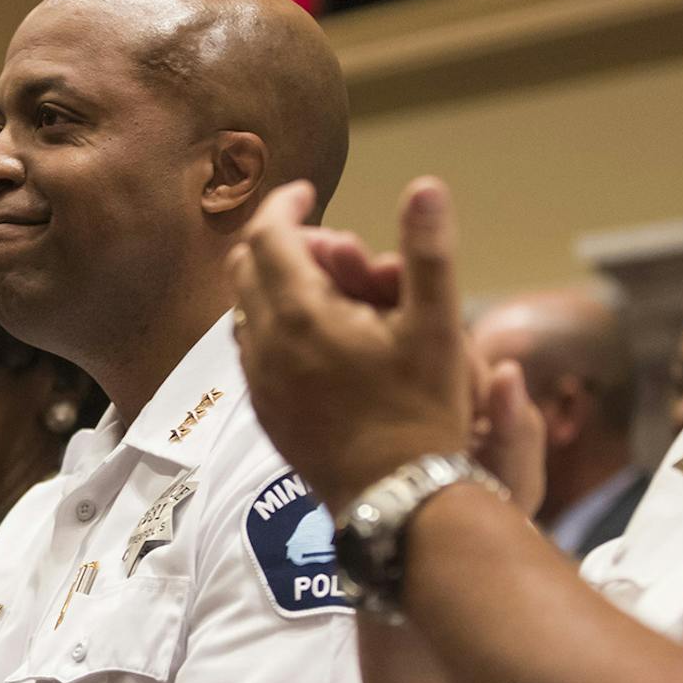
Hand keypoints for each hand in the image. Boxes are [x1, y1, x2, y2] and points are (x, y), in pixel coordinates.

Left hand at [231, 178, 475, 508]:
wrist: (398, 497)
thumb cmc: (425, 412)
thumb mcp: (439, 326)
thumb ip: (428, 251)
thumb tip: (426, 185)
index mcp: (301, 314)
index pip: (269, 234)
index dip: (286, 204)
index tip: (310, 194)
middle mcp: (266, 344)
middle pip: (245, 266)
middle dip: (280, 242)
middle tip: (326, 244)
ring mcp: (259, 381)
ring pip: (243, 308)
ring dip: (272, 283)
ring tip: (322, 286)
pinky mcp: (264, 411)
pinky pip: (249, 349)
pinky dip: (270, 323)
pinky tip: (311, 334)